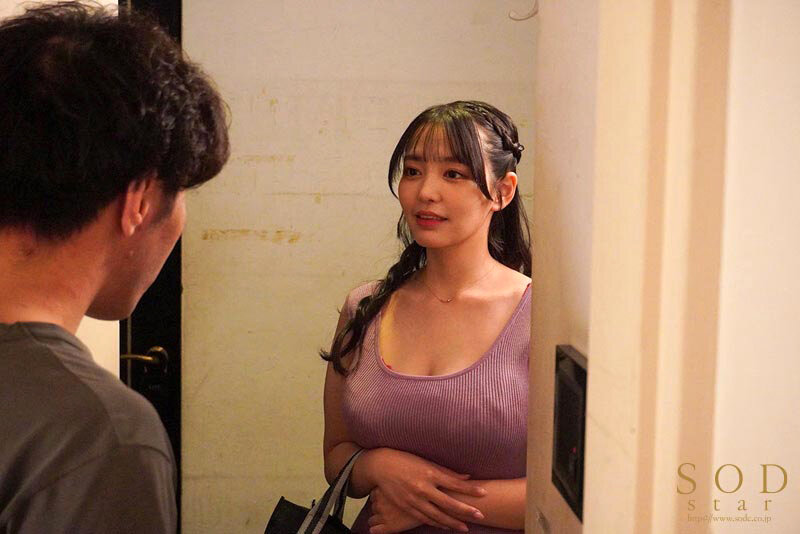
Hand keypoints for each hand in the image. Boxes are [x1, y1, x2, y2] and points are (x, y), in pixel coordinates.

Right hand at [361, 448, 485, 531]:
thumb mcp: (426, 462)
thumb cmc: (405, 460)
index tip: (484, 493)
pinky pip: (424, 518)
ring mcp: (414, 499)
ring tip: (465, 528)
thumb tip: (467, 477)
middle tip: (481, 516)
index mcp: (430, 473)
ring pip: (437, 515)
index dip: (469, 490)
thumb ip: (446, 471)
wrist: (381, 466)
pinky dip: (437, 524)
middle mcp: (423, 487)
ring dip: (453, 523)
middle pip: (448, 503)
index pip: (454, 483)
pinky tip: (446, 527)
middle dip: (465, 511)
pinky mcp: (407, 507)